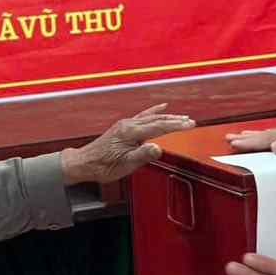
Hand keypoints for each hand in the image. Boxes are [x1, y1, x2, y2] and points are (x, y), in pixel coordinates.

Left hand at [59, 104, 194, 184]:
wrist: (84, 163)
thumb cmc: (103, 166)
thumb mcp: (125, 165)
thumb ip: (142, 155)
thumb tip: (158, 148)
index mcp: (130, 132)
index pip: (159, 127)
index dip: (176, 125)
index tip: (190, 125)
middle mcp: (128, 125)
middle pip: (157, 119)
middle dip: (175, 120)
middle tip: (191, 121)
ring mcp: (125, 124)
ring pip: (151, 117)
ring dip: (167, 116)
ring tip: (181, 117)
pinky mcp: (123, 127)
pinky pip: (143, 116)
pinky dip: (154, 112)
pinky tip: (161, 108)